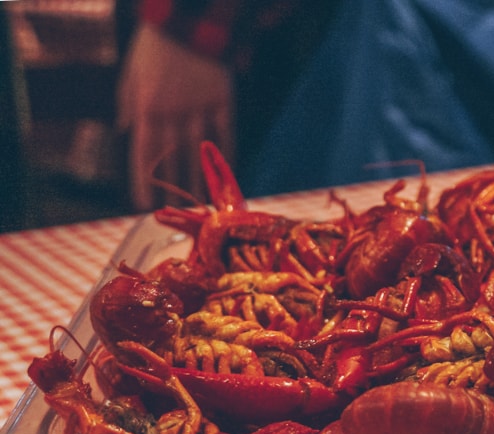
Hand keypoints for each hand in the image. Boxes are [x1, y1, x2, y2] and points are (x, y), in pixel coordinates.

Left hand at [117, 24, 233, 210]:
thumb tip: (125, 130)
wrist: (186, 20)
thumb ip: (128, 103)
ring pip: (199, 149)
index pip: (144, 150)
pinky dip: (226, 153)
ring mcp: (200, 106)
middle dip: (174, 186)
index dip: (144, 178)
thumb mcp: (131, 72)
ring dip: (200, 177)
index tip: (144, 203)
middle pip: (173, 157)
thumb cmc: (154, 47)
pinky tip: (226, 173)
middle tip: (177, 211)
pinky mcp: (223, 98)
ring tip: (202, 202)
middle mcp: (174, 110)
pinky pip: (226, 131)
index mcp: (148, 105)